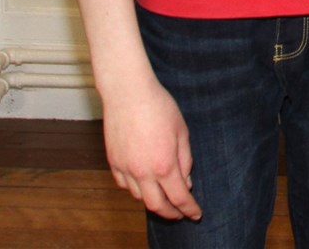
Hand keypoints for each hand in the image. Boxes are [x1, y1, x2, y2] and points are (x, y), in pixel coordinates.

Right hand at [102, 79, 201, 220]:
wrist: (128, 93)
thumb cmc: (159, 107)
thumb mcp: (182, 132)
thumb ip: (185, 160)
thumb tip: (186, 183)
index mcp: (164, 164)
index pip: (179, 197)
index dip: (189, 209)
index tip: (196, 214)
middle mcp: (142, 172)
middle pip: (156, 205)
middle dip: (171, 214)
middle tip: (181, 214)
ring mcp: (125, 168)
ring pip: (139, 197)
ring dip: (153, 201)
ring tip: (164, 196)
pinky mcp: (112, 162)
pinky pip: (124, 185)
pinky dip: (136, 189)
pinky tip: (144, 183)